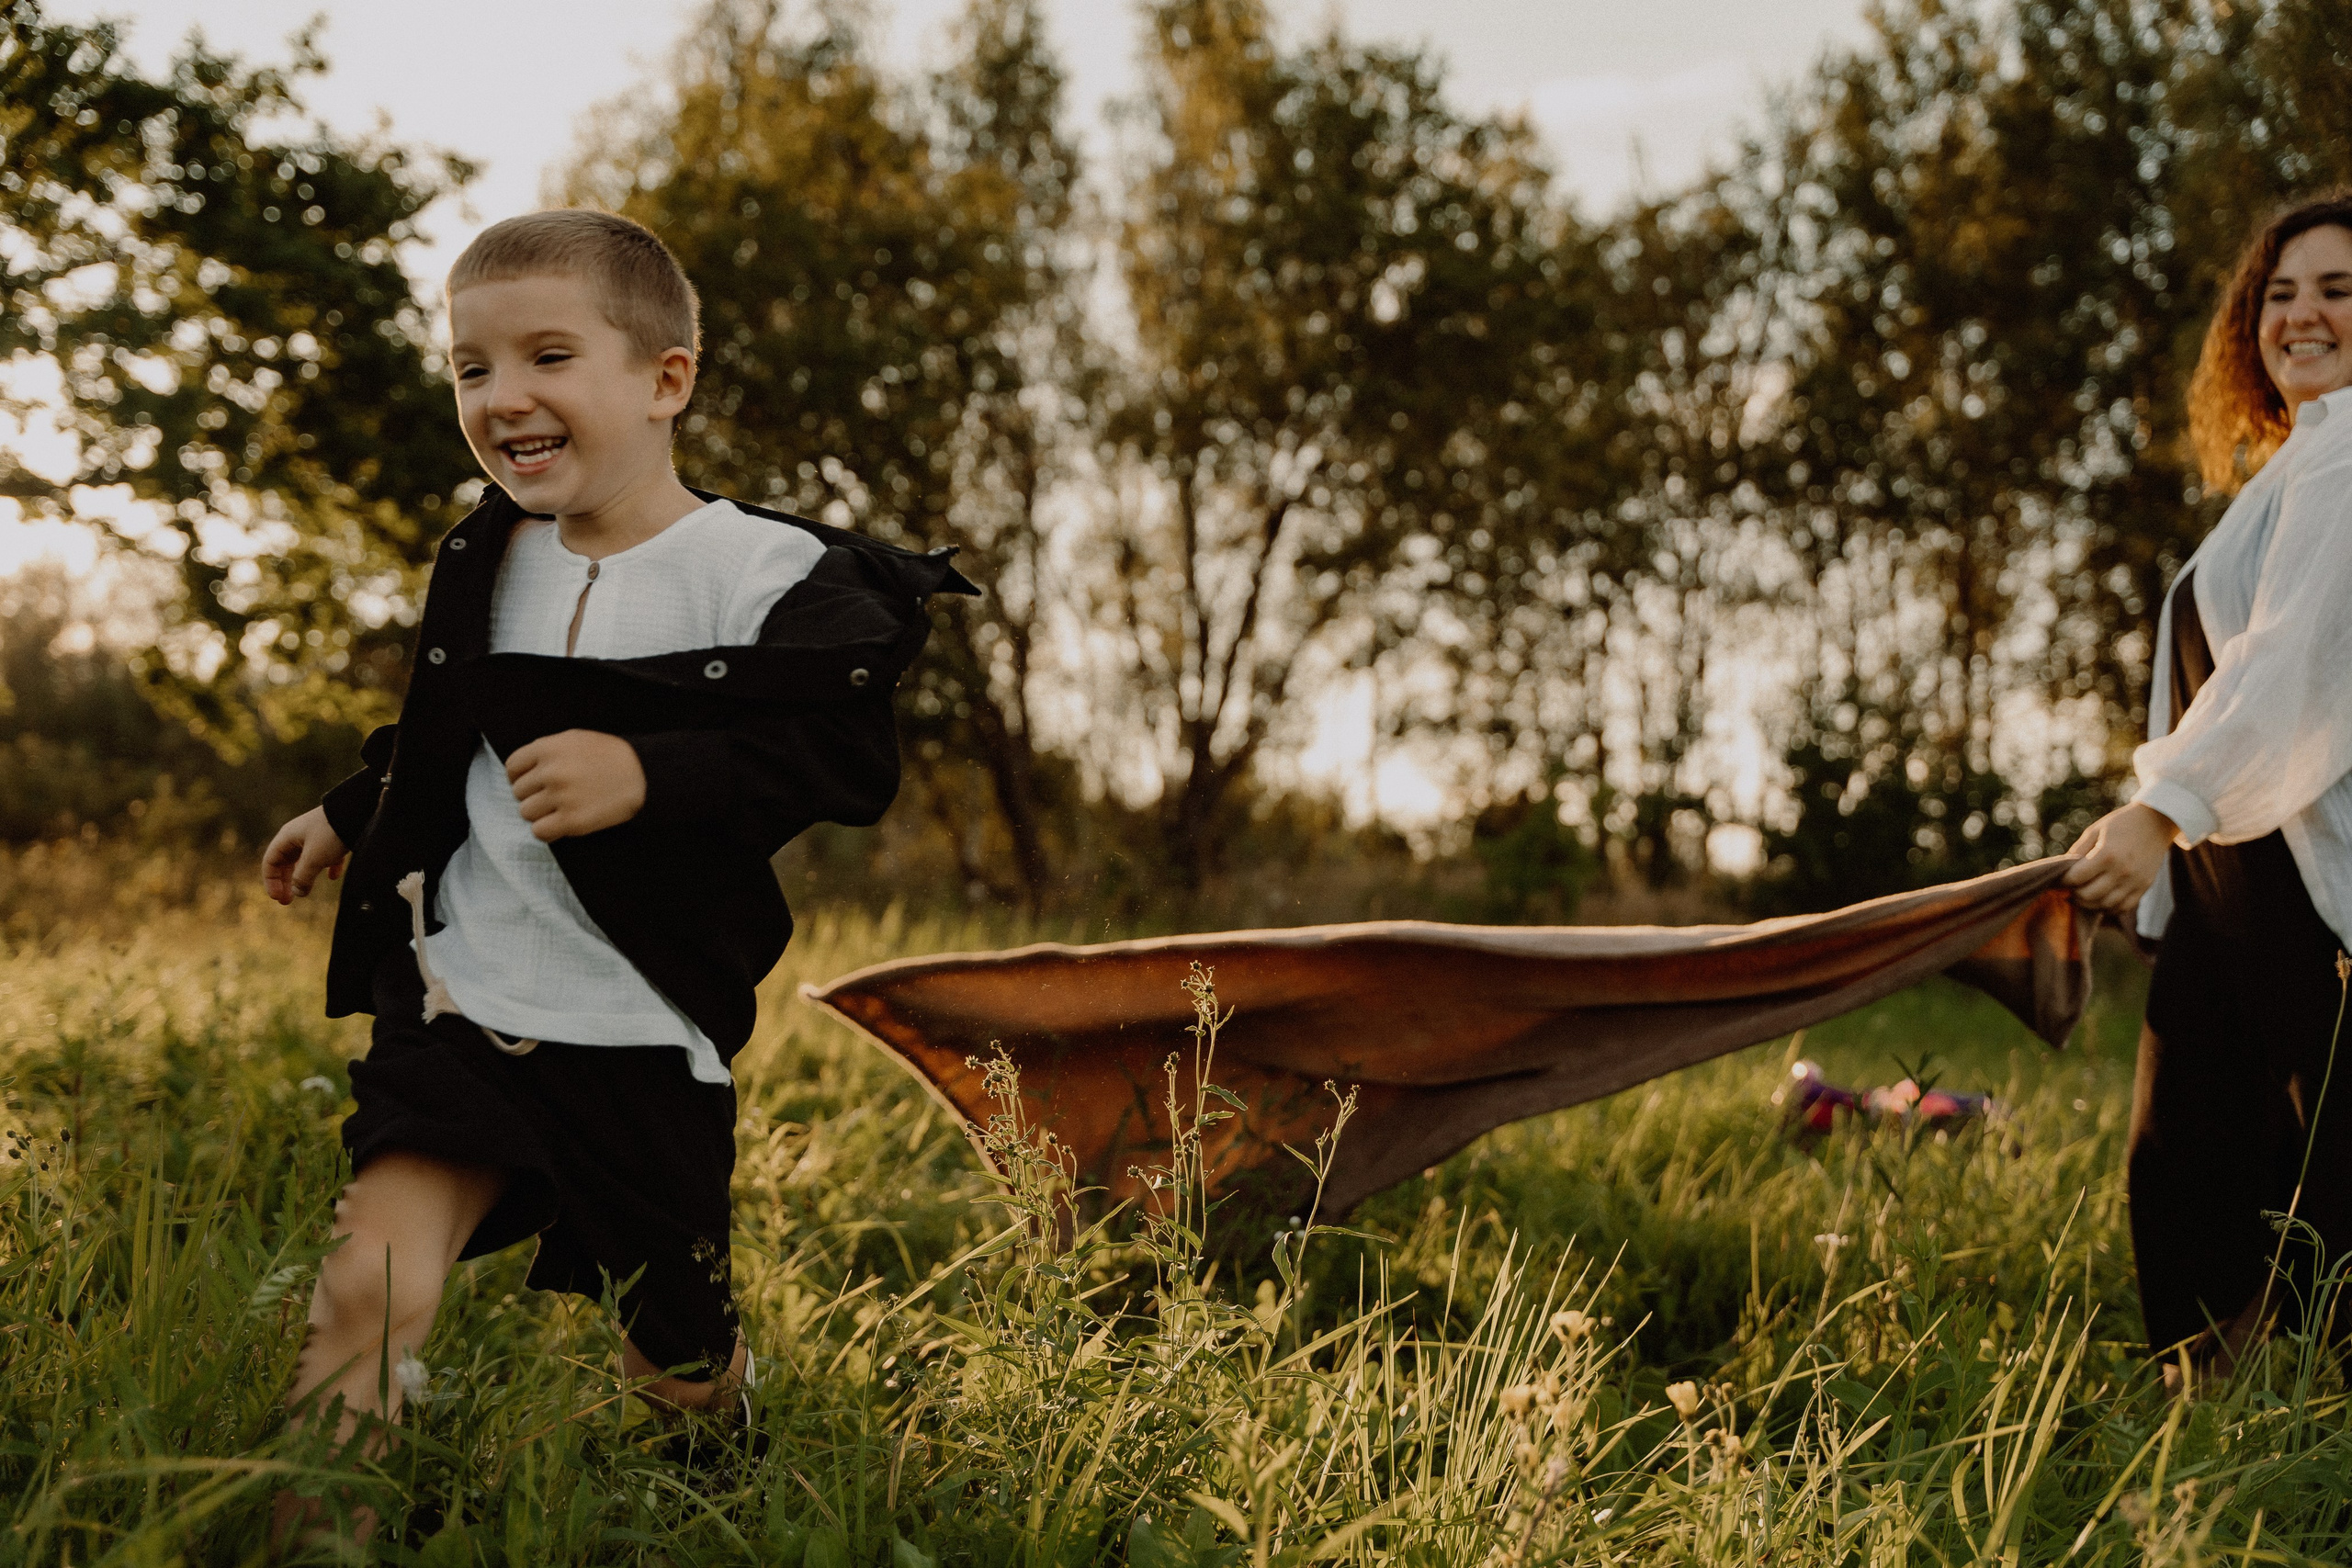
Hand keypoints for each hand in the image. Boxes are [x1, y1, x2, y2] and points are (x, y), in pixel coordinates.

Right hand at [262, 807, 347, 904]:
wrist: (359, 810)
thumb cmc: (331, 832)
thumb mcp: (314, 858)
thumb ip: (303, 877)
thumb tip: (297, 893)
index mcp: (288, 837)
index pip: (270, 861)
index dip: (271, 881)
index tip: (278, 898)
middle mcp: (299, 836)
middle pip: (285, 862)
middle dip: (285, 882)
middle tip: (286, 901)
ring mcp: (316, 836)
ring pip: (304, 860)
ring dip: (302, 877)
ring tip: (303, 893)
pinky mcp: (334, 838)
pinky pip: (326, 856)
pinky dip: (327, 867)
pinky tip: (333, 877)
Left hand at [506, 729, 646, 842]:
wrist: (643, 775)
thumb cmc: (608, 756)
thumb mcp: (575, 740)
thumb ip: (545, 751)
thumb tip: (519, 770)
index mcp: (548, 748)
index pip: (512, 767)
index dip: (521, 776)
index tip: (534, 781)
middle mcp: (551, 772)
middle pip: (518, 792)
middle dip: (534, 794)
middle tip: (556, 794)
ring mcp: (561, 797)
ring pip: (526, 812)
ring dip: (540, 813)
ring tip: (561, 808)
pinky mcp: (572, 821)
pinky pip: (540, 832)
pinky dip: (548, 829)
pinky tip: (562, 822)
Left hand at [2062, 803, 2178, 914]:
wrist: (2156, 822)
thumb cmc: (2121, 824)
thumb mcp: (2094, 831)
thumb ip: (2077, 851)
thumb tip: (2062, 870)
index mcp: (2107, 854)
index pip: (2076, 878)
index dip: (2063, 880)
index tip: (2059, 878)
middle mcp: (2122, 871)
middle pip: (2089, 895)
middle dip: (2074, 893)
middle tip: (2071, 887)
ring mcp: (2135, 881)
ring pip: (2105, 905)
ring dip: (2090, 903)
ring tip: (2083, 894)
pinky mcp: (2144, 887)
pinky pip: (2123, 907)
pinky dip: (2108, 907)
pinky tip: (2101, 898)